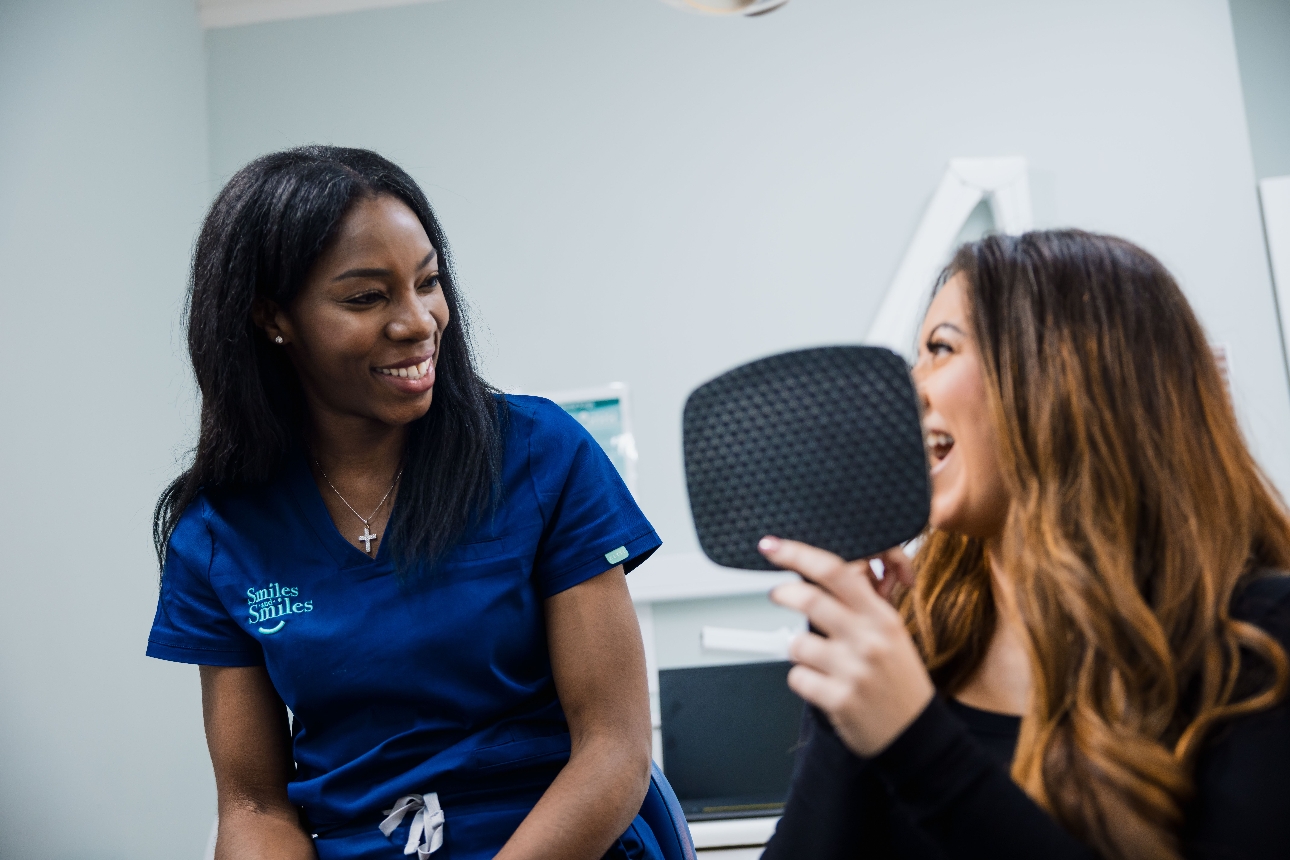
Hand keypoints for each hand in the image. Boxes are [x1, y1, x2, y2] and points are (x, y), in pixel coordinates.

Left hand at [761, 536, 933, 756]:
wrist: (916, 735)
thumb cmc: (899, 681)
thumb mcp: (891, 635)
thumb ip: (859, 606)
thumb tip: (817, 577)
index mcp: (882, 618)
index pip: (838, 572)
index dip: (799, 554)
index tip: (774, 547)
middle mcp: (869, 640)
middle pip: (811, 599)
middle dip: (783, 592)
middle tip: (777, 593)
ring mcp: (854, 670)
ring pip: (797, 644)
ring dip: (799, 651)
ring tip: (819, 662)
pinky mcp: (839, 699)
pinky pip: (797, 678)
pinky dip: (803, 681)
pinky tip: (824, 686)